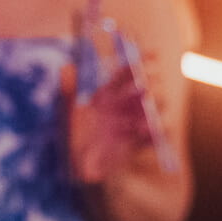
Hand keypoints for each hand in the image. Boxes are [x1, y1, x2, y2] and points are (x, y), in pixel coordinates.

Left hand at [61, 64, 152, 184]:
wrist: (75, 165)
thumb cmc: (69, 135)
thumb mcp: (65, 112)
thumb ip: (68, 91)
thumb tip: (66, 67)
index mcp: (108, 93)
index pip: (127, 73)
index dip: (142, 62)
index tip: (154, 55)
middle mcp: (123, 105)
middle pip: (147, 89)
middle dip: (151, 86)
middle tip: (146, 89)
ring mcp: (132, 123)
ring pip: (154, 110)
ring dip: (154, 110)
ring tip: (141, 119)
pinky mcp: (138, 142)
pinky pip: (155, 135)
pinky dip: (156, 132)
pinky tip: (146, 132)